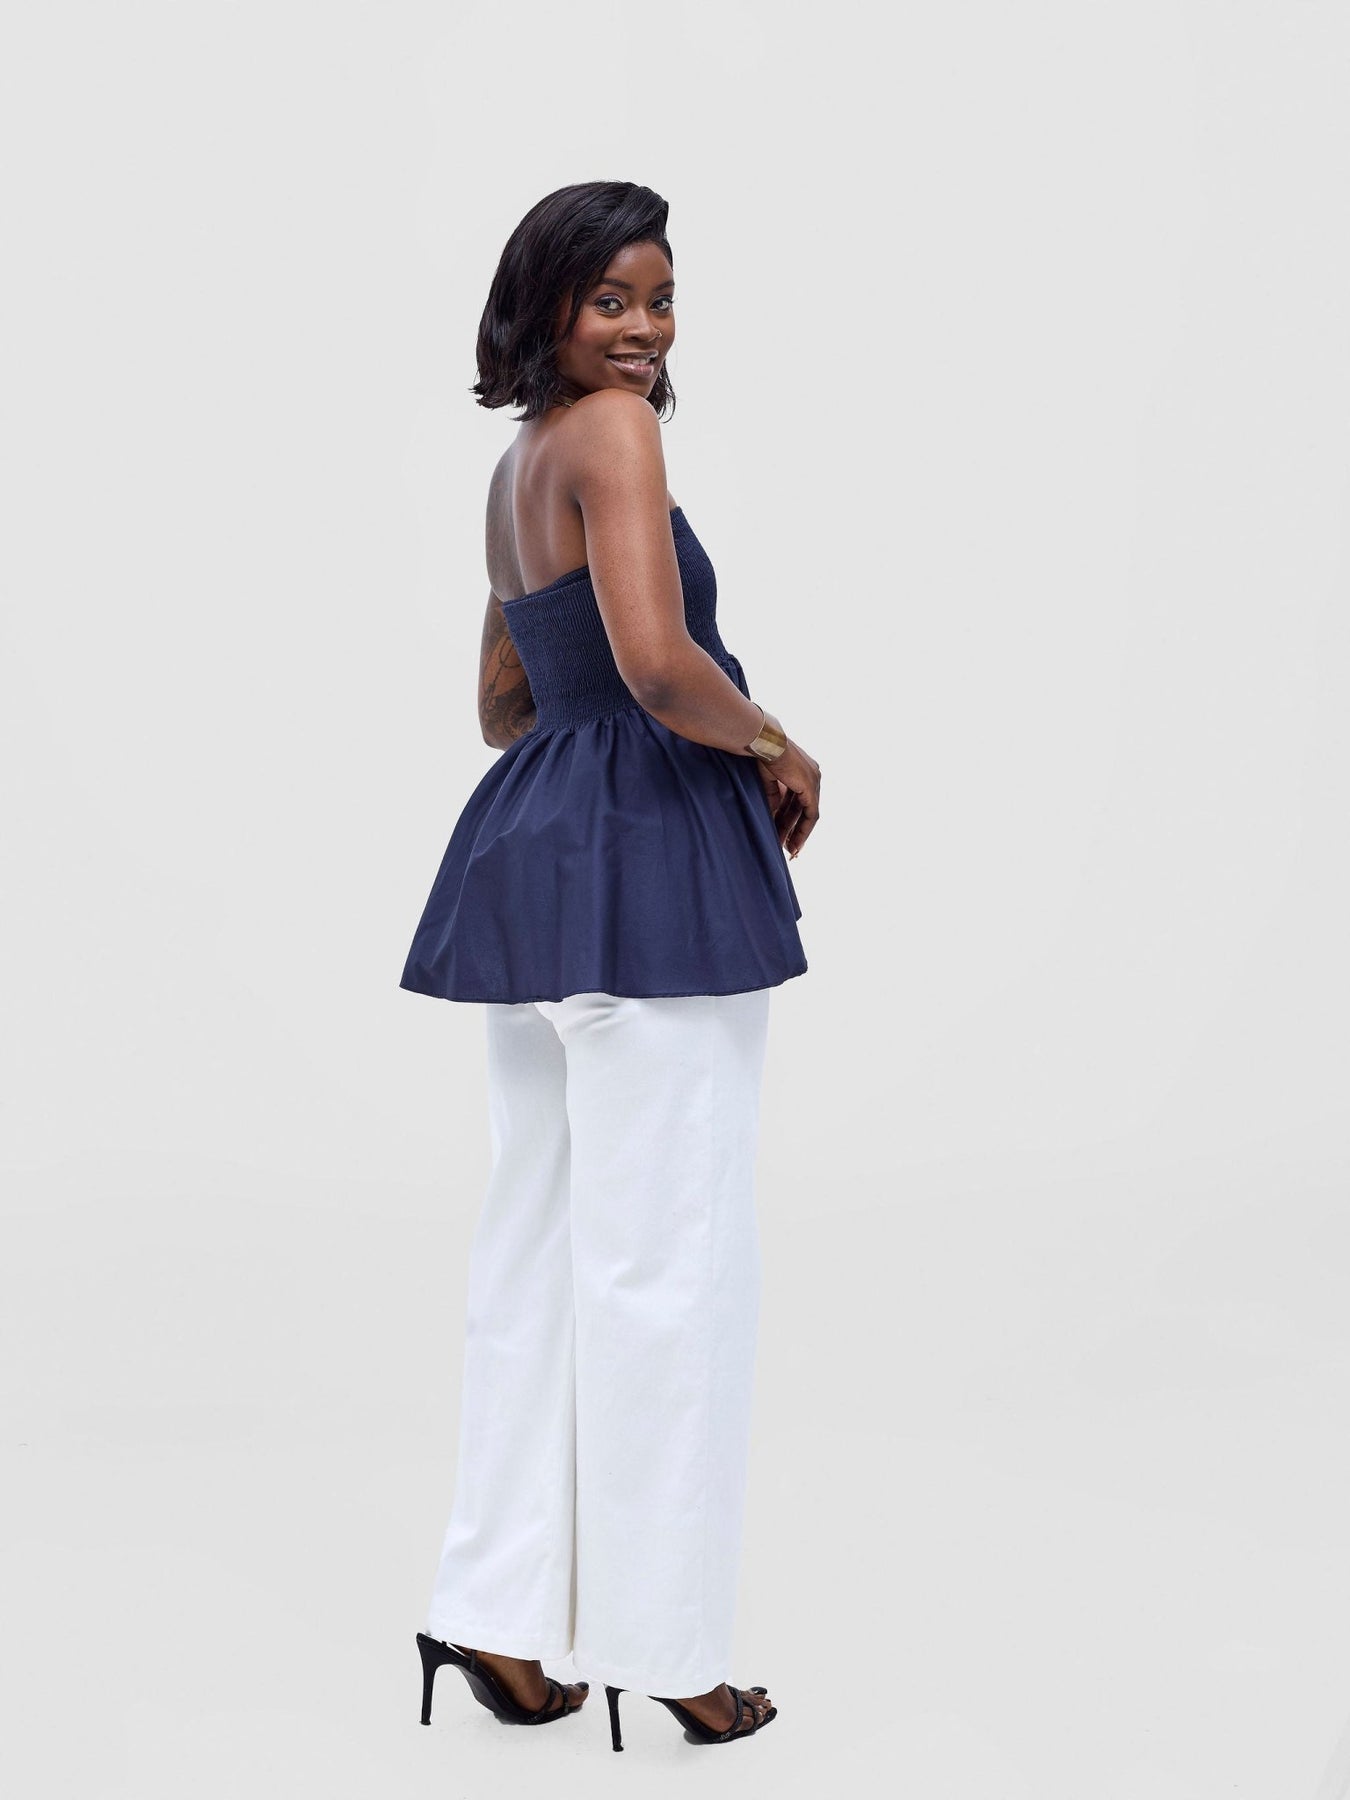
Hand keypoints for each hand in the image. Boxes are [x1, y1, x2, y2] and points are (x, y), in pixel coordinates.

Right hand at [752, 739, 819, 859]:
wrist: (765, 744)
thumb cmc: (762, 755)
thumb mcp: (769, 782)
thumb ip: (773, 798)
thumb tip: (773, 817)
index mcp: (803, 770)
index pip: (799, 799)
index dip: (791, 817)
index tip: (783, 832)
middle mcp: (813, 776)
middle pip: (804, 809)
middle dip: (795, 829)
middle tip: (789, 847)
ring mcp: (814, 782)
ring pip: (809, 815)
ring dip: (798, 833)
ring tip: (790, 850)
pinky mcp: (810, 789)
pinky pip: (810, 815)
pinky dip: (803, 830)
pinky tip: (795, 843)